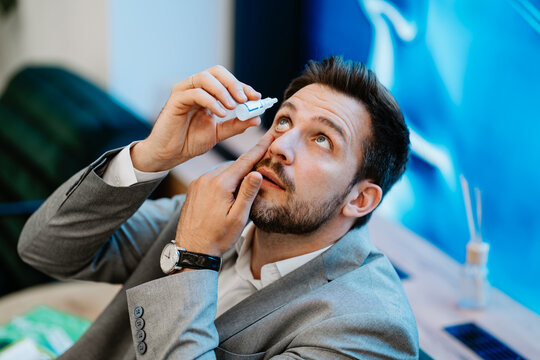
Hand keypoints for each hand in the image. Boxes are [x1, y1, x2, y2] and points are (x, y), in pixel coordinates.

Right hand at [131, 65, 261, 171]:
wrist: (170, 154)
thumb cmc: (190, 142)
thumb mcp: (219, 133)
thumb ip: (236, 125)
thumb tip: (257, 119)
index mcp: (207, 93)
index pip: (227, 81)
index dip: (243, 86)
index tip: (257, 97)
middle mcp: (195, 88)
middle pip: (217, 72)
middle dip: (234, 84)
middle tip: (245, 99)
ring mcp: (185, 91)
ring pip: (206, 78)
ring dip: (223, 91)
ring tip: (233, 107)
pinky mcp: (176, 99)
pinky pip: (196, 93)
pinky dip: (212, 101)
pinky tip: (221, 114)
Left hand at [175, 134, 273, 256]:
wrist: (192, 250)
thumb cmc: (218, 237)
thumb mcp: (238, 217)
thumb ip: (248, 193)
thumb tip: (257, 172)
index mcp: (220, 184)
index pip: (244, 162)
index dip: (258, 149)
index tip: (269, 136)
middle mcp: (207, 179)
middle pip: (233, 166)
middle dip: (246, 168)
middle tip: (259, 174)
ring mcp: (197, 183)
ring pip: (222, 172)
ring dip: (233, 176)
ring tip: (240, 193)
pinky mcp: (193, 189)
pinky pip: (212, 178)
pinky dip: (222, 181)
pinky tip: (226, 195)